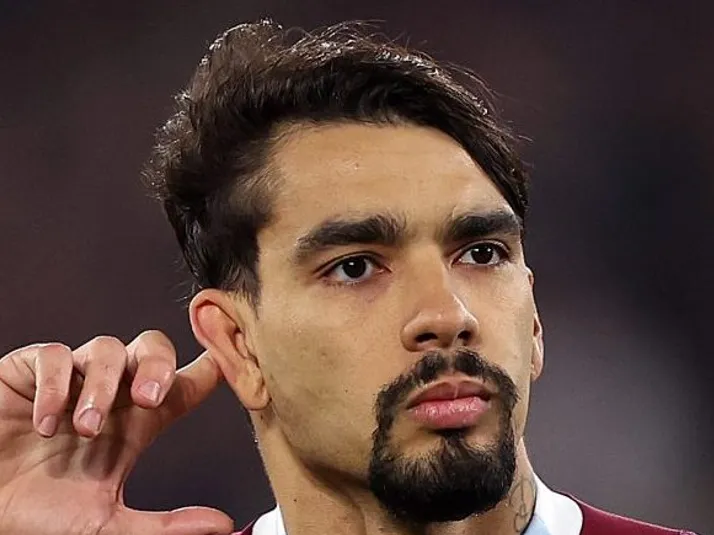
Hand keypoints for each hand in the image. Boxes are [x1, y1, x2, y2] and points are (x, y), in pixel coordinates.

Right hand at [0, 331, 233, 534]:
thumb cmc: (38, 512)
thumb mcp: (105, 524)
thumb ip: (163, 525)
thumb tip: (221, 525)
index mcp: (135, 422)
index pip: (183, 384)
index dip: (209, 368)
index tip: (227, 361)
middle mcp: (110, 393)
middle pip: (152, 348)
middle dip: (157, 365)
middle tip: (149, 399)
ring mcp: (72, 378)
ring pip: (106, 349)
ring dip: (101, 388)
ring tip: (85, 428)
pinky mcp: (30, 371)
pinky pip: (54, 356)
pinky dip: (54, 387)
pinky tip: (47, 423)